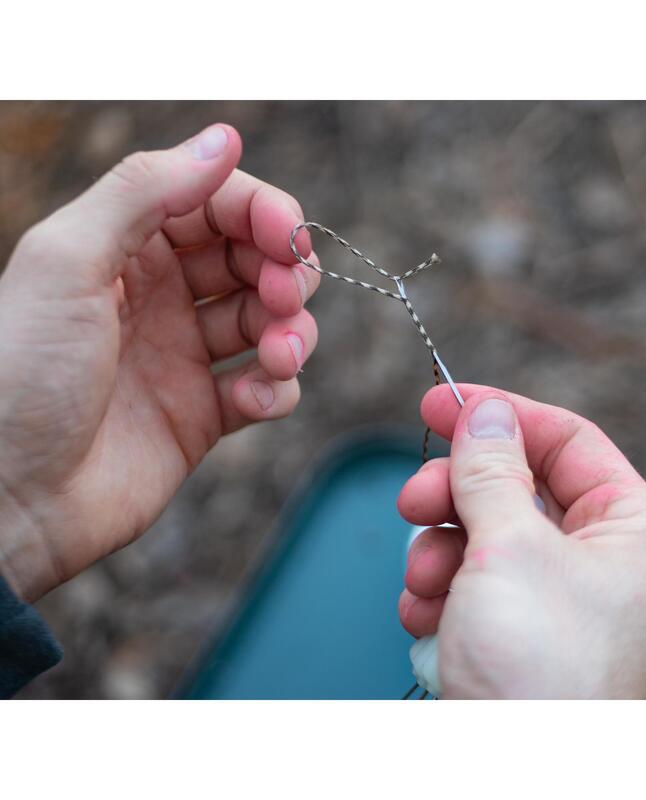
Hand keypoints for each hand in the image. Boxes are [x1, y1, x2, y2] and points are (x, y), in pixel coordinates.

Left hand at [0, 125, 319, 600]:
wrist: (6, 500)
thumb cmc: (19, 375)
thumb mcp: (69, 260)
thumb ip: (146, 191)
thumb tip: (224, 137)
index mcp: (125, 248)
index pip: (216, 205)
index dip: (261, 212)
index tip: (288, 235)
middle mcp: (160, 296)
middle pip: (252, 261)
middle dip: (283, 271)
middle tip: (283, 294)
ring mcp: (184, 356)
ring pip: (269, 322)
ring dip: (291, 330)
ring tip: (280, 351)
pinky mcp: (204, 414)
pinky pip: (265, 389)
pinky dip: (277, 387)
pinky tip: (257, 397)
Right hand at [398, 385, 645, 697]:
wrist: (513, 789)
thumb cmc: (541, 675)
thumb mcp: (511, 548)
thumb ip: (492, 469)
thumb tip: (485, 411)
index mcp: (630, 533)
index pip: (569, 441)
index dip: (504, 415)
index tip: (442, 401)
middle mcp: (597, 565)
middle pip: (515, 487)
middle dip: (457, 494)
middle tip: (414, 499)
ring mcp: (551, 602)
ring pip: (480, 536)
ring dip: (438, 553)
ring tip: (426, 586)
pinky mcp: (510, 635)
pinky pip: (465, 584)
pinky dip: (437, 595)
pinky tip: (428, 622)